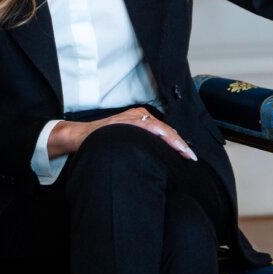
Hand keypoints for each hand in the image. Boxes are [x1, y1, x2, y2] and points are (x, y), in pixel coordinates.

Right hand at [48, 107, 196, 160]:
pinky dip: (157, 134)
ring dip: (173, 141)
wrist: (81, 136)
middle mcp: (140, 115)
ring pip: (159, 128)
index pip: (165, 132)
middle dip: (180, 144)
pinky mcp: (125, 121)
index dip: (178, 144)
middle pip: (166, 129)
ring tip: (184, 152)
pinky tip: (167, 141)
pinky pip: (145, 127)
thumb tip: (159, 158)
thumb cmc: (105, 140)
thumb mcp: (128, 140)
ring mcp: (132, 117)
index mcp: (142, 119)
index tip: (189, 156)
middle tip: (191, 157)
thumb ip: (142, 144)